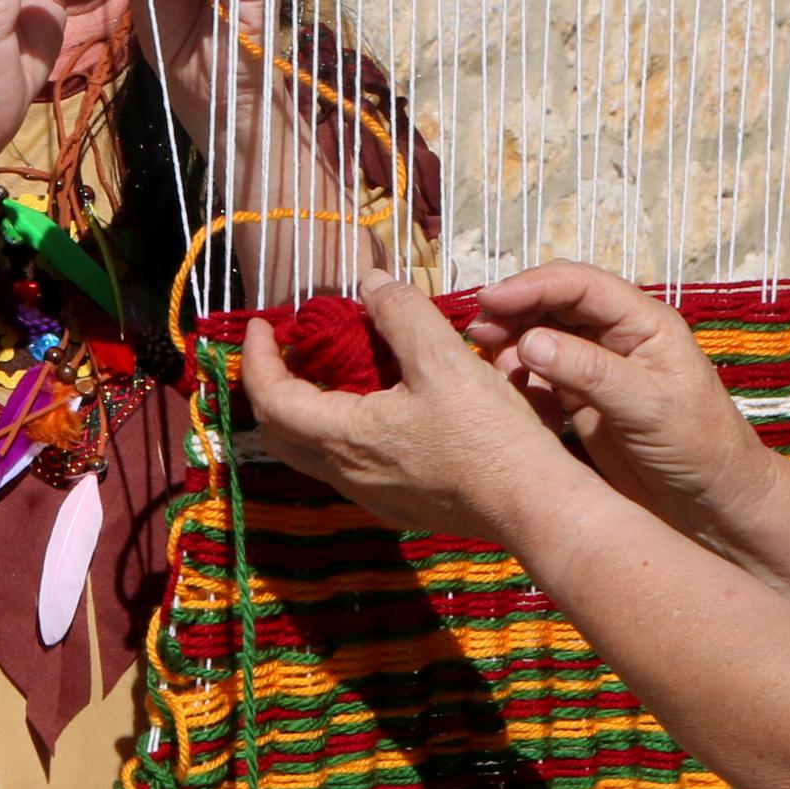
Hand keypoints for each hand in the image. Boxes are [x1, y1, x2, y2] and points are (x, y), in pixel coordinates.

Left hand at [239, 282, 587, 545]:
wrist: (532, 504)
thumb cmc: (487, 434)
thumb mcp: (443, 359)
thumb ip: (401, 314)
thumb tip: (371, 284)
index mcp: (345, 438)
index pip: (272, 401)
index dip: (258, 360)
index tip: (263, 326)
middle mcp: (348, 474)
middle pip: (280, 434)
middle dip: (272, 388)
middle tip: (287, 350)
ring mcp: (373, 496)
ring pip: (313, 453)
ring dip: (306, 410)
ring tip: (330, 371)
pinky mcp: (400, 504)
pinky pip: (347, 466)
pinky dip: (339, 430)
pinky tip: (375, 408)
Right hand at [462, 262, 771, 547]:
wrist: (713, 505)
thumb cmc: (700, 447)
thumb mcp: (649, 406)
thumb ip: (591, 372)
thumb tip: (530, 342)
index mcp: (643, 322)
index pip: (580, 286)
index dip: (533, 286)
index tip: (491, 300)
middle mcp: (618, 337)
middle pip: (554, 304)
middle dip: (514, 311)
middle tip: (477, 330)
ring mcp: (598, 368)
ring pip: (543, 337)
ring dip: (512, 343)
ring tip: (485, 362)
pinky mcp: (582, 401)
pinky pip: (541, 375)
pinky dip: (518, 376)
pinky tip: (503, 388)